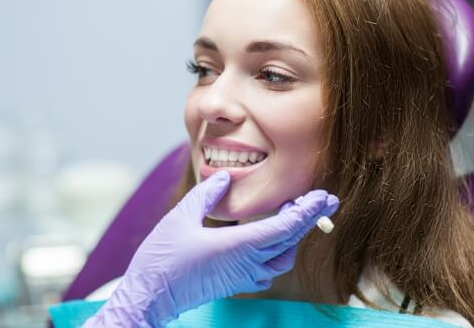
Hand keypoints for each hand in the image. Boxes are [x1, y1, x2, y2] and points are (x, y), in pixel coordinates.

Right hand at [84, 170, 338, 327]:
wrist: (150, 296)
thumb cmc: (162, 258)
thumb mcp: (181, 216)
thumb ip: (206, 193)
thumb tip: (224, 176)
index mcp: (238, 245)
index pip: (284, 228)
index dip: (307, 211)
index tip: (324, 197)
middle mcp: (246, 263)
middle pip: (289, 241)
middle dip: (309, 219)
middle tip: (323, 199)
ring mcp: (243, 277)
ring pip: (283, 258)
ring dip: (293, 236)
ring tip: (292, 215)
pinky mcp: (236, 284)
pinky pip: (268, 270)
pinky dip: (278, 253)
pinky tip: (270, 241)